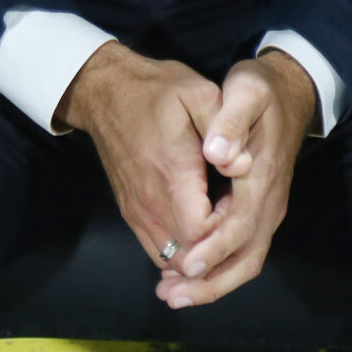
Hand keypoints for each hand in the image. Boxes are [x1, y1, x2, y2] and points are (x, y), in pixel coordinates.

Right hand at [59, 42, 223, 269]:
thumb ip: (226, 129)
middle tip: (233, 215)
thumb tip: (244, 165)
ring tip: (219, 225)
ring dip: (199, 254)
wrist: (106, 92)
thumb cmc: (157, 90)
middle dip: (217, 246)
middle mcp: (151, 201)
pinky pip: (157, 250)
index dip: (228, 228)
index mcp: (172, 172)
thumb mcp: (198, 93)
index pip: (202, 232)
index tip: (239, 203)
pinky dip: (180, 252)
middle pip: (189, 255)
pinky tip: (199, 230)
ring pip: (171, 260)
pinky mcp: (130, 213)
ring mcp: (137, 211)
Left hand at [157, 50, 315, 309]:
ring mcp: (267, 209)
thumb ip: (231, 120)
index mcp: (264, 176)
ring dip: (212, 282)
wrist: (288, 92)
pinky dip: (216, 268)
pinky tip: (186, 272)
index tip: (186, 266)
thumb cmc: (261, 91)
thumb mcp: (246, 90)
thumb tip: (219, 154)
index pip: (242, 225)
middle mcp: (270, 201)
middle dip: (211, 283)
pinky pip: (241, 251)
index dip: (214, 249)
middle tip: (171, 296)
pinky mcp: (258, 211)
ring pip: (245, 260)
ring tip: (171, 294)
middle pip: (246, 258)